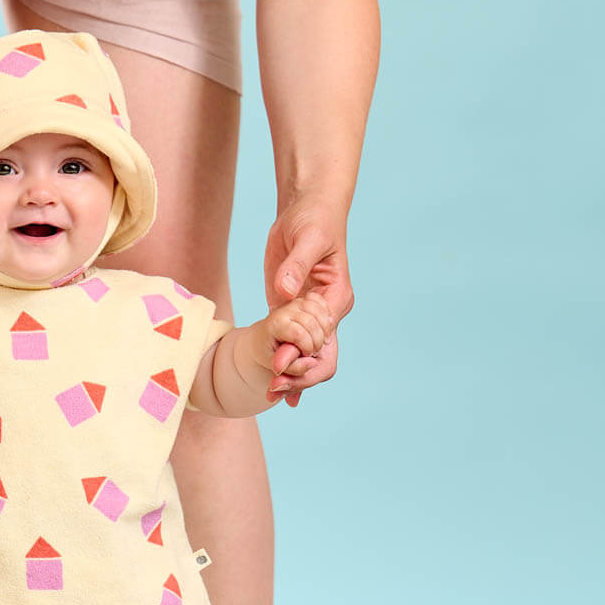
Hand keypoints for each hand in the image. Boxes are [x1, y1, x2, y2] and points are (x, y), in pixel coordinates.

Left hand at [263, 196, 354, 406]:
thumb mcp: (307, 238)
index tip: (277, 363)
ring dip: (289, 376)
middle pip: (319, 357)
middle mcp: (326, 312)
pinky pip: (288, 343)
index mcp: (336, 299)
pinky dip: (282, 364)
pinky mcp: (288, 310)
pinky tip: (274, 387)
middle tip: (271, 389)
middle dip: (298, 376)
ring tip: (269, 395)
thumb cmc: (314, 219)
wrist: (305, 208)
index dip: (300, 355)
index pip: (323, 339)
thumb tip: (285, 290)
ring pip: (303, 356)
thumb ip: (296, 266)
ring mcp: (307, 314)